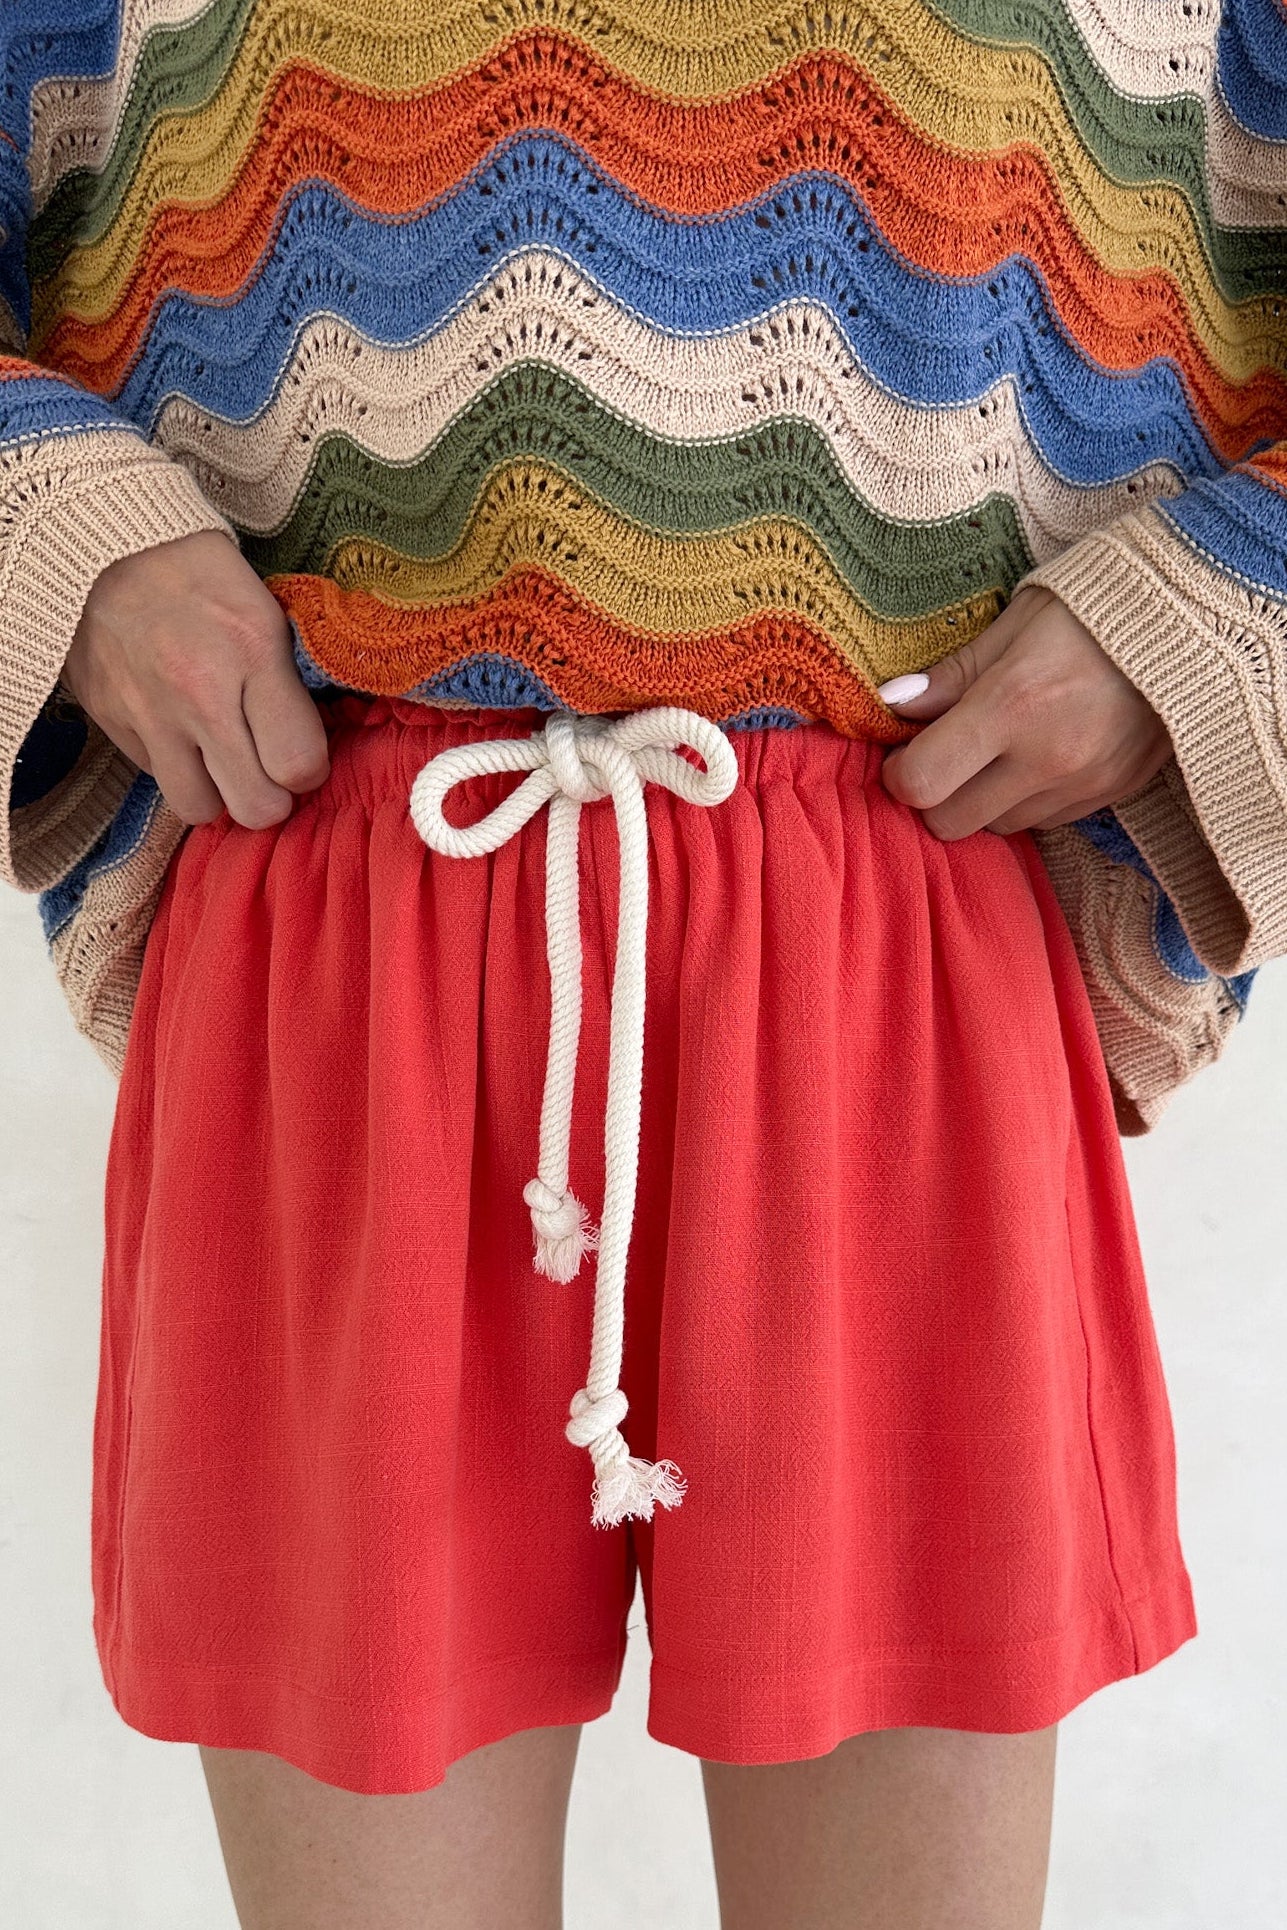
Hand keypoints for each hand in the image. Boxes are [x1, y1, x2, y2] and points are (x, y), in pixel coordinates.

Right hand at [59, 529, 328, 828]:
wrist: (106, 543)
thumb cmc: (202, 575)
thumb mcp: (266, 614)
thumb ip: (288, 687)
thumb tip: (306, 754)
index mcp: (253, 654)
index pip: (299, 765)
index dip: (308, 771)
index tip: (301, 756)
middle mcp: (199, 695)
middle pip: (253, 808)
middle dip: (269, 799)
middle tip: (266, 772)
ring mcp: (148, 713)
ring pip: (198, 809)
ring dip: (215, 793)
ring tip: (220, 761)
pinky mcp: (109, 719)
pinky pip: (153, 777)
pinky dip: (172, 765)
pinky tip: (178, 728)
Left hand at [877, 584, 1172, 838]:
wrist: (1192, 623)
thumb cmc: (1090, 611)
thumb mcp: (1013, 625)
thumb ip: (951, 674)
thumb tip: (892, 703)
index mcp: (1011, 706)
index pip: (922, 783)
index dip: (900, 774)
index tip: (906, 750)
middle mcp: (1046, 758)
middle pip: (951, 823)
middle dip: (935, 796)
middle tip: (944, 756)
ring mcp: (1081, 784)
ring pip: (997, 828)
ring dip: (983, 800)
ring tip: (1000, 750)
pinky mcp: (1110, 796)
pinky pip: (1043, 822)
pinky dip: (1027, 800)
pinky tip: (1039, 755)